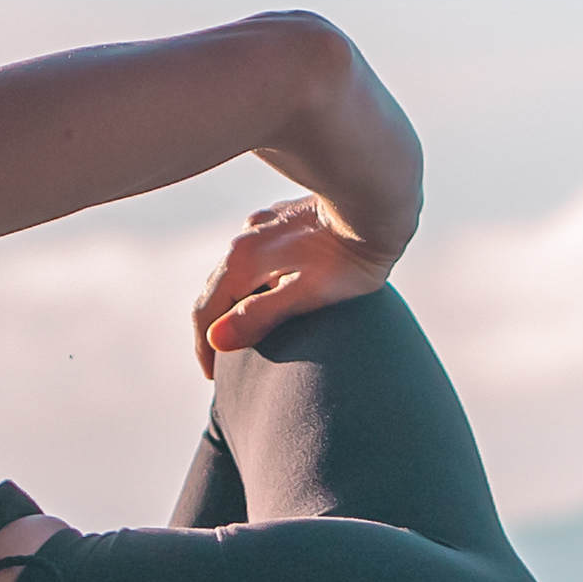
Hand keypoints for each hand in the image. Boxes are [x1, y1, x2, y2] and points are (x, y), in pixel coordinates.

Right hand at [190, 195, 397, 375]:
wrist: (377, 204)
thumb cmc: (349, 256)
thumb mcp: (307, 294)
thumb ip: (260, 316)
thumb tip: (217, 339)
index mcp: (244, 259)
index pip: (207, 310)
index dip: (205, 348)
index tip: (213, 377)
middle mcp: (246, 238)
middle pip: (216, 290)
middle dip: (214, 327)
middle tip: (224, 364)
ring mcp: (264, 225)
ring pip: (234, 272)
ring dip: (232, 303)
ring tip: (244, 332)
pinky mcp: (283, 220)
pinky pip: (254, 257)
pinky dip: (251, 282)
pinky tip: (268, 290)